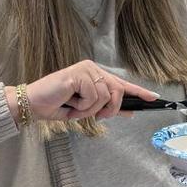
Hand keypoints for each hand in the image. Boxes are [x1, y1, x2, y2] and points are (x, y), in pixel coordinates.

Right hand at [4, 60, 158, 124]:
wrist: (33, 105)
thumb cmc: (57, 106)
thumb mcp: (87, 109)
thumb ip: (107, 108)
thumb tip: (130, 111)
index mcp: (95, 75)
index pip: (121, 83)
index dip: (138, 92)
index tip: (154, 98)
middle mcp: (92, 68)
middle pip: (118, 91)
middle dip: (111, 109)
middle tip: (97, 117)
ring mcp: (86, 69)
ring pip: (106, 96)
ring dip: (90, 110)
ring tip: (75, 108)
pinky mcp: (78, 74)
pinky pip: (93, 97)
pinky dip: (82, 107)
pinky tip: (70, 103)